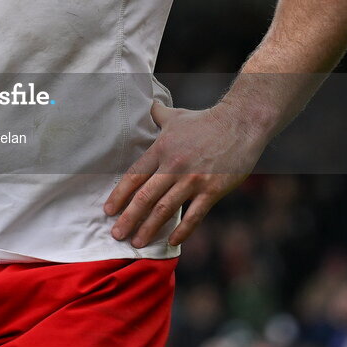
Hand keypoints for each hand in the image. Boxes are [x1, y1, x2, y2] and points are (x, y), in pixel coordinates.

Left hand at [103, 101, 266, 248]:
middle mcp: (173, 166)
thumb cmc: (204, 120)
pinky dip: (182, 231)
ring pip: (165, 209)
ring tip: (137, 243)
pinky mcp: (212, 190)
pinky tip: (172, 242)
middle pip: (145, 196)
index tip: (108, 210)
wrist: (239, 124)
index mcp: (161, 149)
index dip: (119, 195)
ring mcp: (193, 179)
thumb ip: (158, 114)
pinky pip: (194, 216)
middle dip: (128, 218)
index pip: (134, 176)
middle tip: (116, 234)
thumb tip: (148, 104)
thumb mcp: (175, 116)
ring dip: (149, 228)